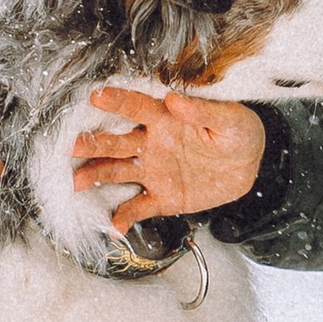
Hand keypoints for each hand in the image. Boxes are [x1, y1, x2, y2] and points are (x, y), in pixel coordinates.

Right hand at [72, 85, 267, 235]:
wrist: (250, 166)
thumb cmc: (239, 133)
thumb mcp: (229, 119)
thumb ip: (203, 111)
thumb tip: (175, 100)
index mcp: (167, 119)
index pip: (137, 107)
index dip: (117, 101)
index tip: (96, 96)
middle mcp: (154, 143)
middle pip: (117, 142)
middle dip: (93, 143)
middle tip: (72, 146)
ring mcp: (155, 170)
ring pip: (118, 172)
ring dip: (96, 176)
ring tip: (76, 182)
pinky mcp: (163, 197)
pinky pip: (139, 207)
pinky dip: (125, 216)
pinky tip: (114, 225)